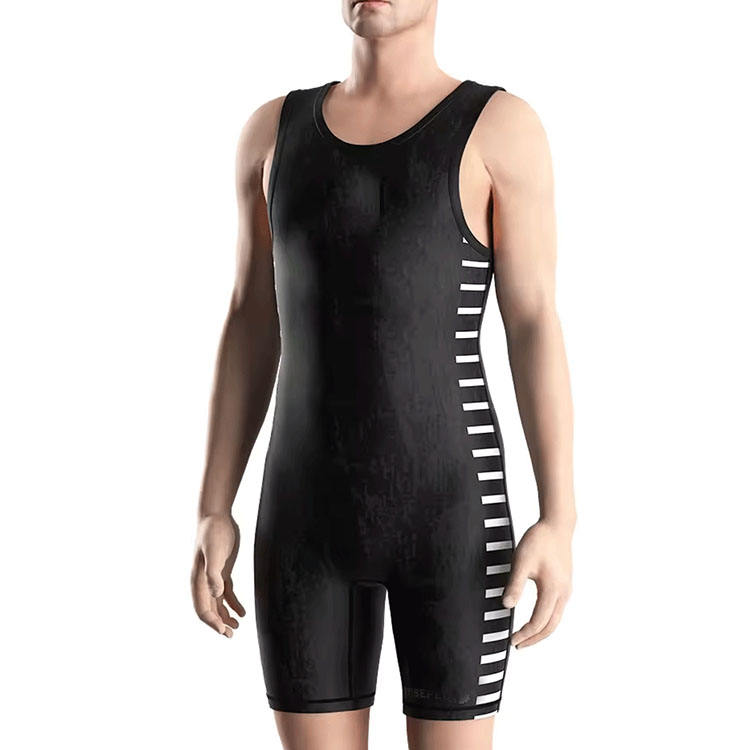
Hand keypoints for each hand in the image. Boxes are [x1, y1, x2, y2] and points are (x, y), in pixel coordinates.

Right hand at [191, 514, 245, 637]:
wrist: (216, 516)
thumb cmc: (213, 532)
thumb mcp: (214, 552)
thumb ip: (213, 573)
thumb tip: (216, 594)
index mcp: (197, 580)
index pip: (202, 608)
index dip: (212, 623)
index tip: (223, 632)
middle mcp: (203, 581)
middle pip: (209, 610)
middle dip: (218, 625)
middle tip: (231, 636)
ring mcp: (213, 576)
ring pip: (217, 604)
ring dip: (225, 617)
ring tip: (237, 628)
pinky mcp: (223, 571)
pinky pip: (226, 593)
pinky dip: (233, 604)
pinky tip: (242, 612)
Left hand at [502, 519, 572, 647]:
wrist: (557, 525)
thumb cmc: (538, 541)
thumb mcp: (521, 561)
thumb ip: (515, 585)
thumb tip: (506, 606)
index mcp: (553, 590)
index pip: (538, 622)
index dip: (525, 634)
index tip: (512, 640)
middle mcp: (563, 593)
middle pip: (550, 626)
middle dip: (534, 639)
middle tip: (518, 645)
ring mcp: (566, 589)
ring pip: (556, 619)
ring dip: (541, 631)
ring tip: (525, 636)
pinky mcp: (565, 584)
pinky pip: (558, 610)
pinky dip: (547, 620)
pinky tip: (536, 619)